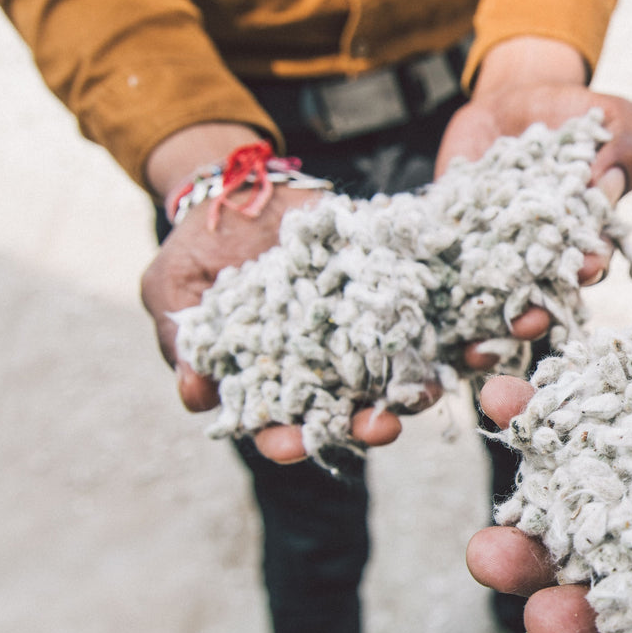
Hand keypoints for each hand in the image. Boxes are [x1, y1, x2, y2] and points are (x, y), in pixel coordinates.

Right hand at [140, 123, 410, 462]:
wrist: (242, 188)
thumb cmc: (199, 246)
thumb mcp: (172, 287)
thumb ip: (183, 340)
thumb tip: (193, 394)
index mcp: (269, 378)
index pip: (281, 425)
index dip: (289, 440)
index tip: (297, 443)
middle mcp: (321, 367)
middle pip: (347, 412)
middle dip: (364, 426)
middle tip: (380, 428)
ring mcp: (359, 333)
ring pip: (392, 376)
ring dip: (411, 390)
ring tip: (425, 391)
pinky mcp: (388, 295)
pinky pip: (420, 319)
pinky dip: (441, 334)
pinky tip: (458, 343)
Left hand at [438, 37, 631, 367]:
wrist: (522, 95)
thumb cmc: (581, 112)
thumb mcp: (617, 119)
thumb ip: (625, 149)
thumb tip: (607, 179)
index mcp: (587, 235)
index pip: (589, 262)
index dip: (588, 269)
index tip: (586, 270)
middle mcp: (542, 253)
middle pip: (539, 294)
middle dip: (533, 314)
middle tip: (525, 324)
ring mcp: (497, 246)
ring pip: (492, 294)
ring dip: (484, 324)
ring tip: (476, 347)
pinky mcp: (457, 231)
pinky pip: (444, 263)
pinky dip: (435, 288)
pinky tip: (426, 309)